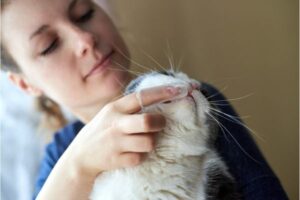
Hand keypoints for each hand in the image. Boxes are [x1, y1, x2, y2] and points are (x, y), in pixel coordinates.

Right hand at [68, 85, 182, 176]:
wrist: (80, 156)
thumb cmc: (103, 131)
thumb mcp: (111, 113)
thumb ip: (130, 108)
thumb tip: (162, 100)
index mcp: (115, 108)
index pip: (141, 96)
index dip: (162, 92)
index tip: (179, 90)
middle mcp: (115, 124)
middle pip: (147, 121)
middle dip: (159, 122)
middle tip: (160, 123)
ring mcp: (115, 143)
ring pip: (148, 142)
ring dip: (151, 142)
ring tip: (144, 140)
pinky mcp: (116, 160)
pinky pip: (140, 158)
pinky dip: (141, 156)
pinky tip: (133, 153)